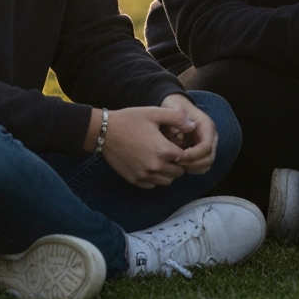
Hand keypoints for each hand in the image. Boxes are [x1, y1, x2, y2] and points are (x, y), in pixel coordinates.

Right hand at [84, 103, 211, 188]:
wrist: (104, 132)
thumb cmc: (131, 120)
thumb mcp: (155, 113)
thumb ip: (177, 118)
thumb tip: (193, 126)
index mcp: (163, 150)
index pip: (186, 158)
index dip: (184, 150)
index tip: (176, 143)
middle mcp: (155, 167)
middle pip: (178, 172)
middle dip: (178, 162)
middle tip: (169, 150)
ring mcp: (144, 175)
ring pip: (167, 181)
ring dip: (168, 171)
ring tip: (160, 157)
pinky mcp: (134, 180)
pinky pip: (153, 185)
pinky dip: (155, 177)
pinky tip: (150, 164)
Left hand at [159, 93, 217, 173]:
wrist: (176, 106)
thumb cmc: (174, 108)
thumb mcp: (174, 110)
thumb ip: (177, 120)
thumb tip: (182, 132)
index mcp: (207, 126)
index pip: (206, 146)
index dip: (193, 155)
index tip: (177, 157)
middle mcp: (211, 137)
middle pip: (209, 158)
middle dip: (192, 164)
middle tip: (175, 163)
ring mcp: (208, 145)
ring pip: (206, 164)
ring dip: (192, 168)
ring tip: (177, 164)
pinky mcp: (202, 152)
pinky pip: (201, 166)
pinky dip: (191, 168)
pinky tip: (178, 164)